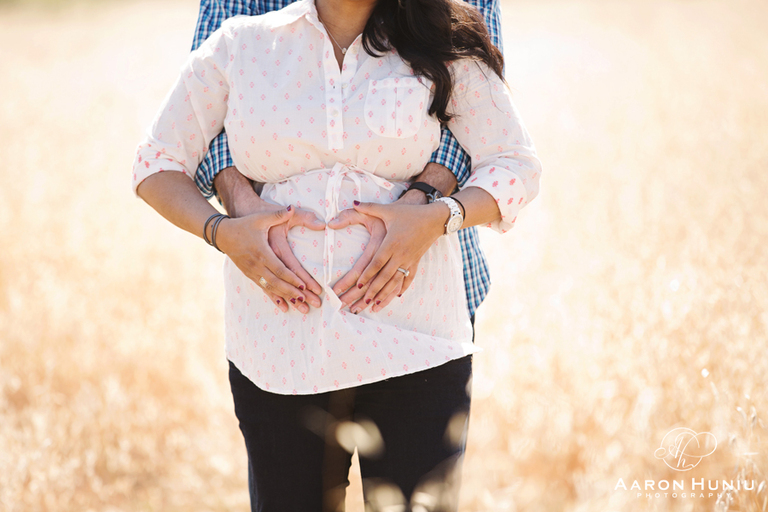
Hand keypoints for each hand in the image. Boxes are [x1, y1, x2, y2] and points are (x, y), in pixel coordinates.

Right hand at [216, 205, 323, 313]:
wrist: (224, 233)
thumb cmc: (246, 224)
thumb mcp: (262, 217)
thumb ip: (279, 214)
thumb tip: (292, 208)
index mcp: (262, 251)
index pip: (279, 268)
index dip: (292, 278)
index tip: (304, 286)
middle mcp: (256, 264)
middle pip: (276, 282)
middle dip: (292, 292)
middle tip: (307, 301)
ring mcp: (252, 271)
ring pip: (270, 288)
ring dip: (286, 297)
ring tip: (299, 305)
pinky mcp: (249, 274)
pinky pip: (263, 288)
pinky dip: (274, 297)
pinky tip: (284, 306)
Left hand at [329, 199, 447, 313]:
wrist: (435, 218)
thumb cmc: (409, 214)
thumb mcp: (389, 210)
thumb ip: (369, 208)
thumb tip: (353, 202)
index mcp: (391, 242)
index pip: (377, 262)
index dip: (368, 274)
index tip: (358, 285)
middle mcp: (400, 254)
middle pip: (385, 276)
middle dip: (373, 290)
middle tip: (362, 301)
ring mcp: (409, 260)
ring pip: (396, 280)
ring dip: (385, 293)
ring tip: (375, 305)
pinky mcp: (416, 262)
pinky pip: (409, 278)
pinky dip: (403, 287)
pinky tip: (396, 296)